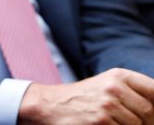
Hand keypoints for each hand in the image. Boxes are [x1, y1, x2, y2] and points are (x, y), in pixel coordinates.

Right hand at [19, 68, 153, 123]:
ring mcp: (108, 105)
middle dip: (147, 122)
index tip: (151, 113)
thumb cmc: (84, 98)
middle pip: (149, 112)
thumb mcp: (108, 85)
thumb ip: (133, 92)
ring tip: (116, 123)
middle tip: (134, 122)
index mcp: (119, 75)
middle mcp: (114, 87)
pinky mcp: (102, 121)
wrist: (52, 105)